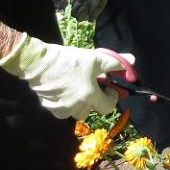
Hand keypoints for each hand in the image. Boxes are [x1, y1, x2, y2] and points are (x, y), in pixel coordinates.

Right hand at [0, 35, 133, 119]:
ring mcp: (61, 109)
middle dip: (94, 100)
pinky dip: (66, 102)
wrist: (38, 63)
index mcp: (89, 97)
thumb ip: (114, 62)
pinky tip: (64, 89)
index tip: (109, 88)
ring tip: (77, 87)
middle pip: (92, 110)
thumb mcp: (95, 58)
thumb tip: (131, 61)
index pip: (108, 107)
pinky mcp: (49, 107)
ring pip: (76, 111)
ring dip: (80, 102)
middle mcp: (76, 107)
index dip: (111, 98)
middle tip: (91, 86)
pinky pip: (62, 110)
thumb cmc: (69, 60)